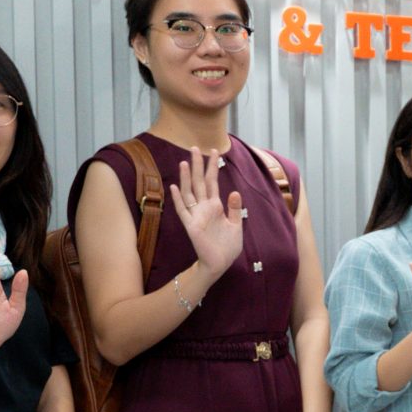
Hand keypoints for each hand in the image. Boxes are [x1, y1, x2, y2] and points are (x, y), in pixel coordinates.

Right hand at [172, 147, 245, 275]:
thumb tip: (234, 191)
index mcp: (216, 206)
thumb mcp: (236, 225)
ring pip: (189, 192)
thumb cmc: (228, 246)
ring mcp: (196, 216)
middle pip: (200, 182)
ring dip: (187, 178)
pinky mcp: (191, 226)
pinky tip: (174, 187)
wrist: (221, 263)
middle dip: (198, 165)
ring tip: (185, 162)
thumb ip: (235, 209)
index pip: (213, 182)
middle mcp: (204, 208)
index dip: (212, 167)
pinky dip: (178, 199)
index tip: (213, 151)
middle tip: (194, 147)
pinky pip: (183, 211)